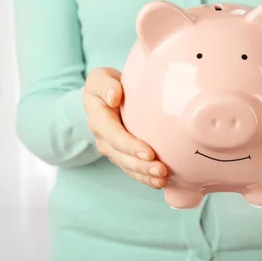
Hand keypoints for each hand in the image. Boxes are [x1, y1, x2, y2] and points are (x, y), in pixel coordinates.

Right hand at [82, 67, 167, 188]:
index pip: (113, 135)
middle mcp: (103, 138)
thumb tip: (114, 96)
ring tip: (163, 179)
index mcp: (98, 119)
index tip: (149, 153)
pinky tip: (160, 183)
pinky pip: (132, 170)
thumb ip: (105, 84)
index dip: (130, 146)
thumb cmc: (106, 85)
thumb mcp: (100, 78)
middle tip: (162, 171)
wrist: (106, 95)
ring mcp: (112, 149)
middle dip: (141, 166)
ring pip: (127, 166)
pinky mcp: (122, 155)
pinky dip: (145, 178)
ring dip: (144, 175)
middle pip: (121, 156)